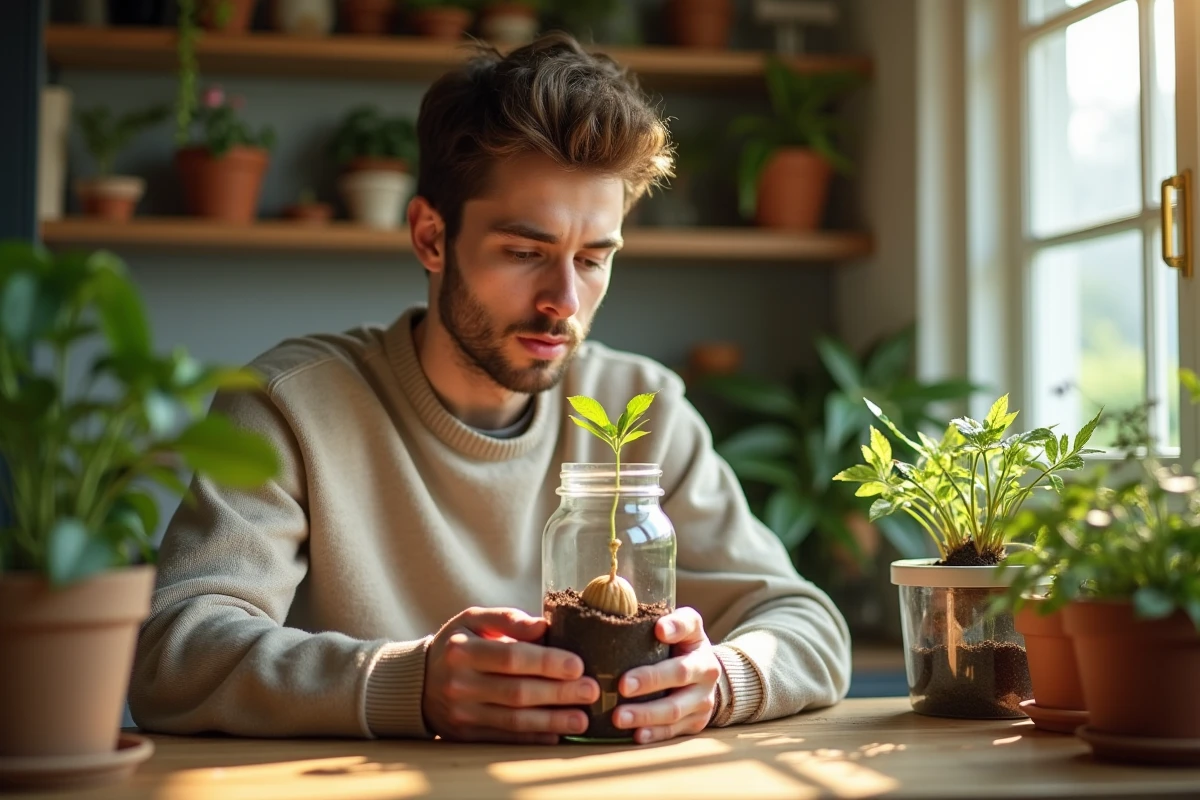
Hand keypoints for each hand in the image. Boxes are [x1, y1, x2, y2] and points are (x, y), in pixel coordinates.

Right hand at [422, 606, 599, 743]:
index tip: (577, 664)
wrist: (418, 681)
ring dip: (552, 720)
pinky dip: (533, 737)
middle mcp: (460, 684)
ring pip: (514, 720)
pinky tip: (556, 734)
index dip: (546, 662)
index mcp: (462, 650)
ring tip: (582, 717)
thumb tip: (544, 626)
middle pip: (517, 691)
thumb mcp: (474, 619)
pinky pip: (505, 738)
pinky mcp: (466, 735)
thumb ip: (508, 619)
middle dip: (558, 693)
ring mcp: (462, 713)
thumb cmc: (458, 643)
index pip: (511, 657)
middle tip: (590, 690)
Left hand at [612, 606, 721, 743]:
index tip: (658, 630)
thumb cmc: (679, 648)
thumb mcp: (679, 628)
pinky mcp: (695, 724)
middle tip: (622, 685)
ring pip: (674, 709)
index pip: (689, 627)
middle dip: (650, 680)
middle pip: (678, 674)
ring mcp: (702, 700)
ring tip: (618, 717)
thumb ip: (665, 619)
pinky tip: (635, 736)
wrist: (704, 678)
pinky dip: (654, 734)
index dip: (675, 628)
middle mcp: (706, 670)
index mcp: (698, 641)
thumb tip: (645, 618)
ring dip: (645, 715)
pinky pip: (673, 731)